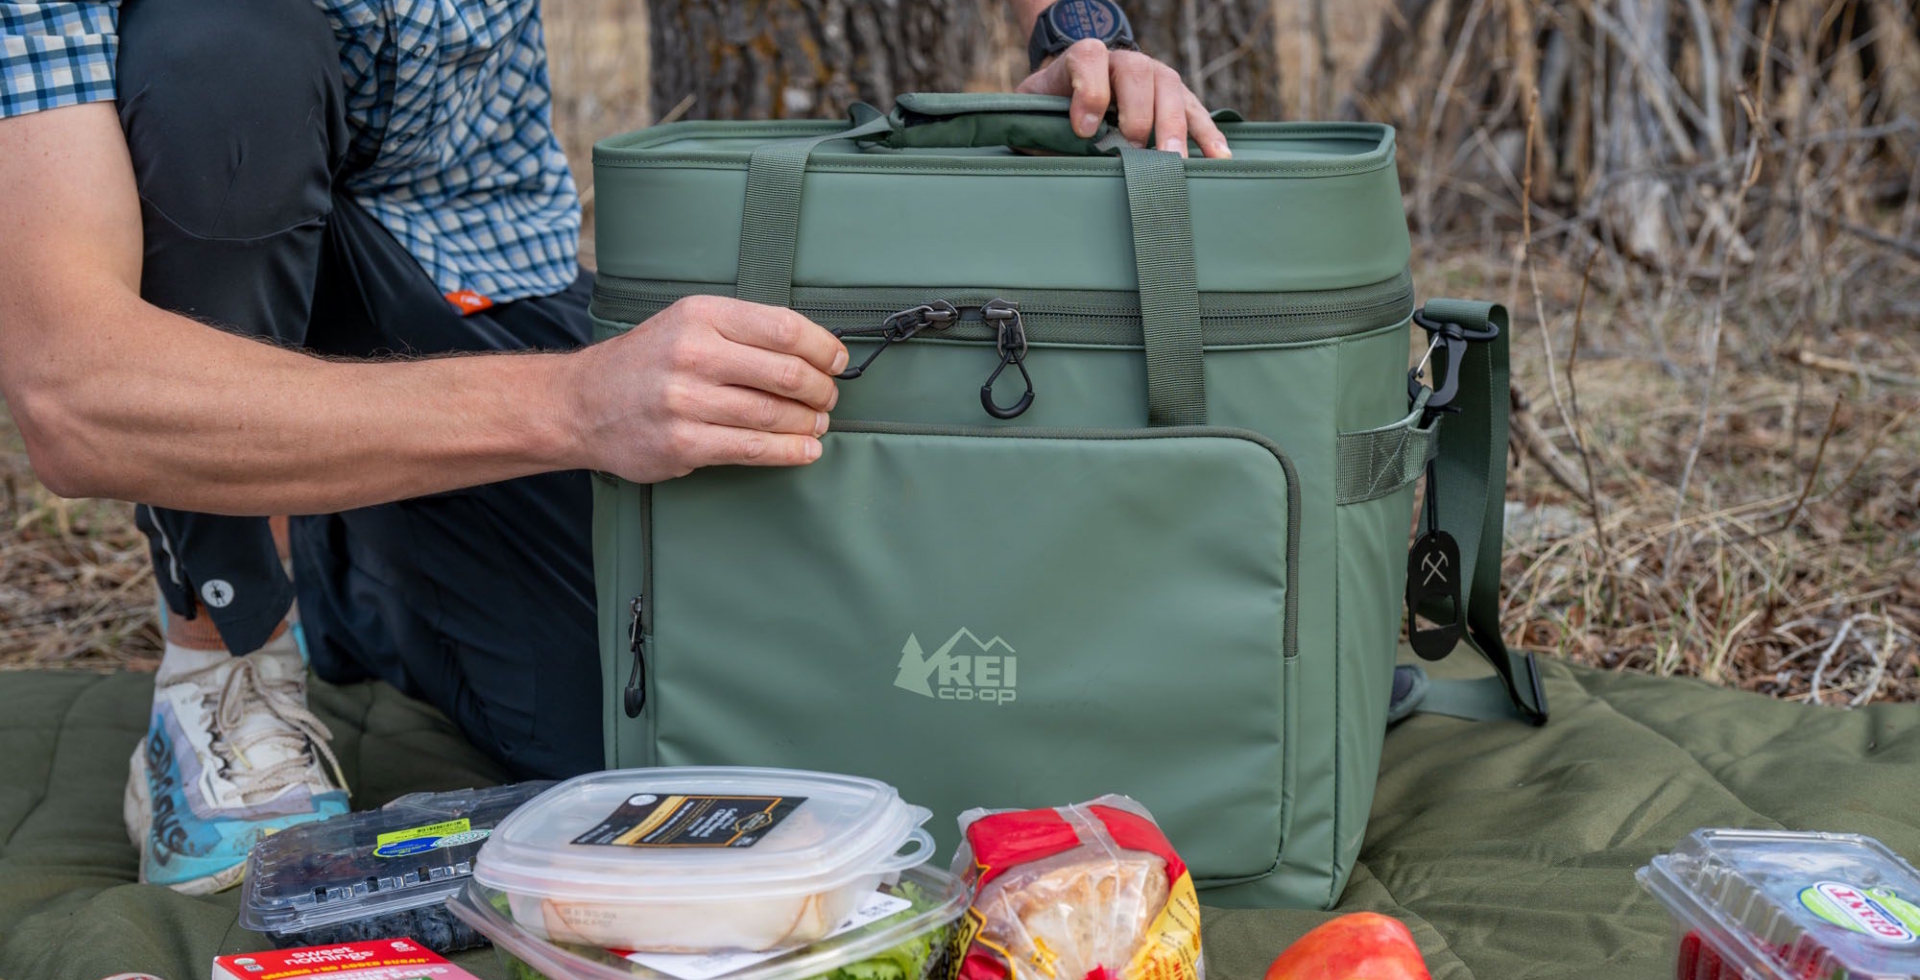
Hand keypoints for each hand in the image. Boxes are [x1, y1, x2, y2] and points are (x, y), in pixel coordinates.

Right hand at [563, 295, 848, 482]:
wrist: (581, 403)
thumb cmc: (645, 363)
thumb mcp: (686, 324)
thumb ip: (740, 331)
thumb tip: (810, 350)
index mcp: (701, 316)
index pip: (784, 328)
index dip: (823, 348)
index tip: (837, 361)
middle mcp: (694, 354)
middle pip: (786, 373)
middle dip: (821, 390)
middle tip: (829, 398)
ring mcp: (686, 401)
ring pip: (774, 414)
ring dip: (808, 423)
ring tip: (818, 423)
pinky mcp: (683, 443)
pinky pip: (753, 449)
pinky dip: (789, 452)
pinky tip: (805, 450)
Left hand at [1016, 39, 1230, 158]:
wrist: (1079, 86)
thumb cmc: (1056, 103)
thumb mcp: (1035, 109)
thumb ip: (1040, 128)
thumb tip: (1053, 163)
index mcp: (1085, 58)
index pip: (1088, 59)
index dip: (1088, 91)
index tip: (1083, 129)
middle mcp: (1125, 61)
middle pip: (1137, 75)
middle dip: (1137, 114)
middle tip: (1136, 150)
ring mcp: (1155, 76)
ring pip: (1170, 91)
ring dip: (1175, 128)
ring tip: (1177, 162)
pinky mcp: (1177, 98)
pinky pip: (1196, 111)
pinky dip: (1208, 135)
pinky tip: (1218, 158)